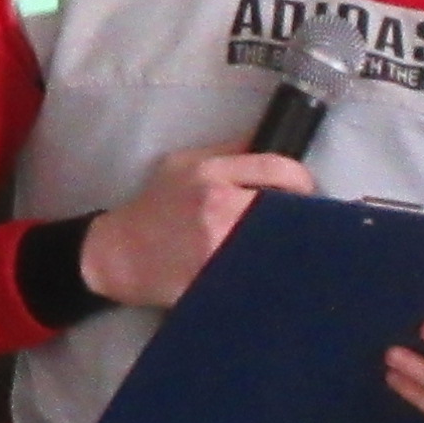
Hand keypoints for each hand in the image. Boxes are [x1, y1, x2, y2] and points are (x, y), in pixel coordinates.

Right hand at [78, 144, 315, 310]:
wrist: (119, 254)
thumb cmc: (153, 206)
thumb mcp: (182, 164)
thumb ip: (228, 153)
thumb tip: (271, 142)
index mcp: (210, 175)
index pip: (277, 168)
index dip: (300, 179)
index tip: (304, 190)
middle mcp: (218, 209)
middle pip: (284, 209)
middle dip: (300, 215)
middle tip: (304, 221)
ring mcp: (219, 249)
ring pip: (277, 243)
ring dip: (288, 244)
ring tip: (289, 245)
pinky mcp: (217, 280)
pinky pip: (259, 273)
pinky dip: (270, 269)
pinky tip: (270, 269)